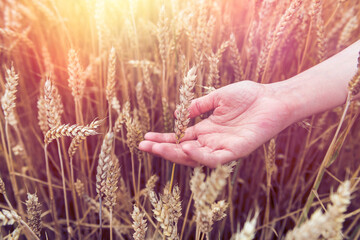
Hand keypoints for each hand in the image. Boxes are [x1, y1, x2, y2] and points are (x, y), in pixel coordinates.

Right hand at [139, 80, 292, 166]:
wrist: (273, 99)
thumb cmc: (248, 96)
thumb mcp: (218, 97)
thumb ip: (199, 106)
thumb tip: (179, 113)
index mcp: (207, 129)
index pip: (181, 138)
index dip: (163, 138)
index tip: (146, 137)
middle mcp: (212, 141)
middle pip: (183, 150)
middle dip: (163, 149)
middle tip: (144, 146)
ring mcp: (223, 147)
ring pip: (195, 157)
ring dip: (176, 153)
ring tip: (157, 147)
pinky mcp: (236, 151)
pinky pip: (215, 158)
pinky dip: (200, 155)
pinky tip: (187, 147)